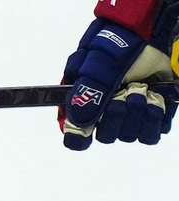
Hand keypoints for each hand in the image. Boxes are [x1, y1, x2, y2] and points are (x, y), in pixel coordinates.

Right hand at [60, 4, 178, 149]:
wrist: (155, 35)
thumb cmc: (121, 45)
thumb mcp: (98, 64)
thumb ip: (87, 92)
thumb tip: (79, 121)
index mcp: (83, 104)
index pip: (75, 136)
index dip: (82, 136)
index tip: (93, 125)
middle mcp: (104, 113)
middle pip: (106, 136)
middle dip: (119, 115)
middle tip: (127, 91)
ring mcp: (127, 116)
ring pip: (128, 135)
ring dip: (138, 114)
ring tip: (143, 89)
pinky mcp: (149, 117)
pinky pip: (150, 134)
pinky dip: (154, 119)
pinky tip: (155, 100)